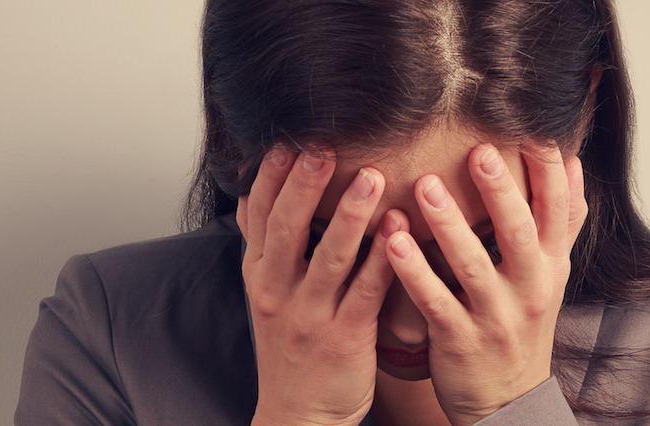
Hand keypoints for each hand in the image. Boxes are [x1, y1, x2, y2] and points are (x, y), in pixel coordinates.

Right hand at [237, 148, 405, 424]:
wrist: (298, 415)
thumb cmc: (291, 348)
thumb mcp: (265, 292)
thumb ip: (263, 243)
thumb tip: (247, 191)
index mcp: (260, 273)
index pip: (259, 214)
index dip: (272, 176)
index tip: (287, 139)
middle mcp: (277, 290)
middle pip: (287, 227)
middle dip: (306, 184)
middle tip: (324, 146)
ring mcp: (309, 314)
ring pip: (330, 257)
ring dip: (351, 215)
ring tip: (373, 178)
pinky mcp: (344, 337)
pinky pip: (366, 292)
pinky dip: (383, 260)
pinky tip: (401, 231)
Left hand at [383, 144, 587, 424]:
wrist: (508, 401)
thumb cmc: (522, 325)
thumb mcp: (552, 274)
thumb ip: (561, 221)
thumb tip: (573, 160)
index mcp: (551, 264)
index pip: (559, 208)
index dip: (548, 169)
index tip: (531, 126)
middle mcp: (531, 287)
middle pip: (520, 232)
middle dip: (500, 191)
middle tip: (479, 150)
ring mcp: (496, 315)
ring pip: (473, 265)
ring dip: (448, 225)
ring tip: (424, 187)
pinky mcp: (461, 340)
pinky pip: (435, 301)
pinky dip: (413, 271)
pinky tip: (392, 241)